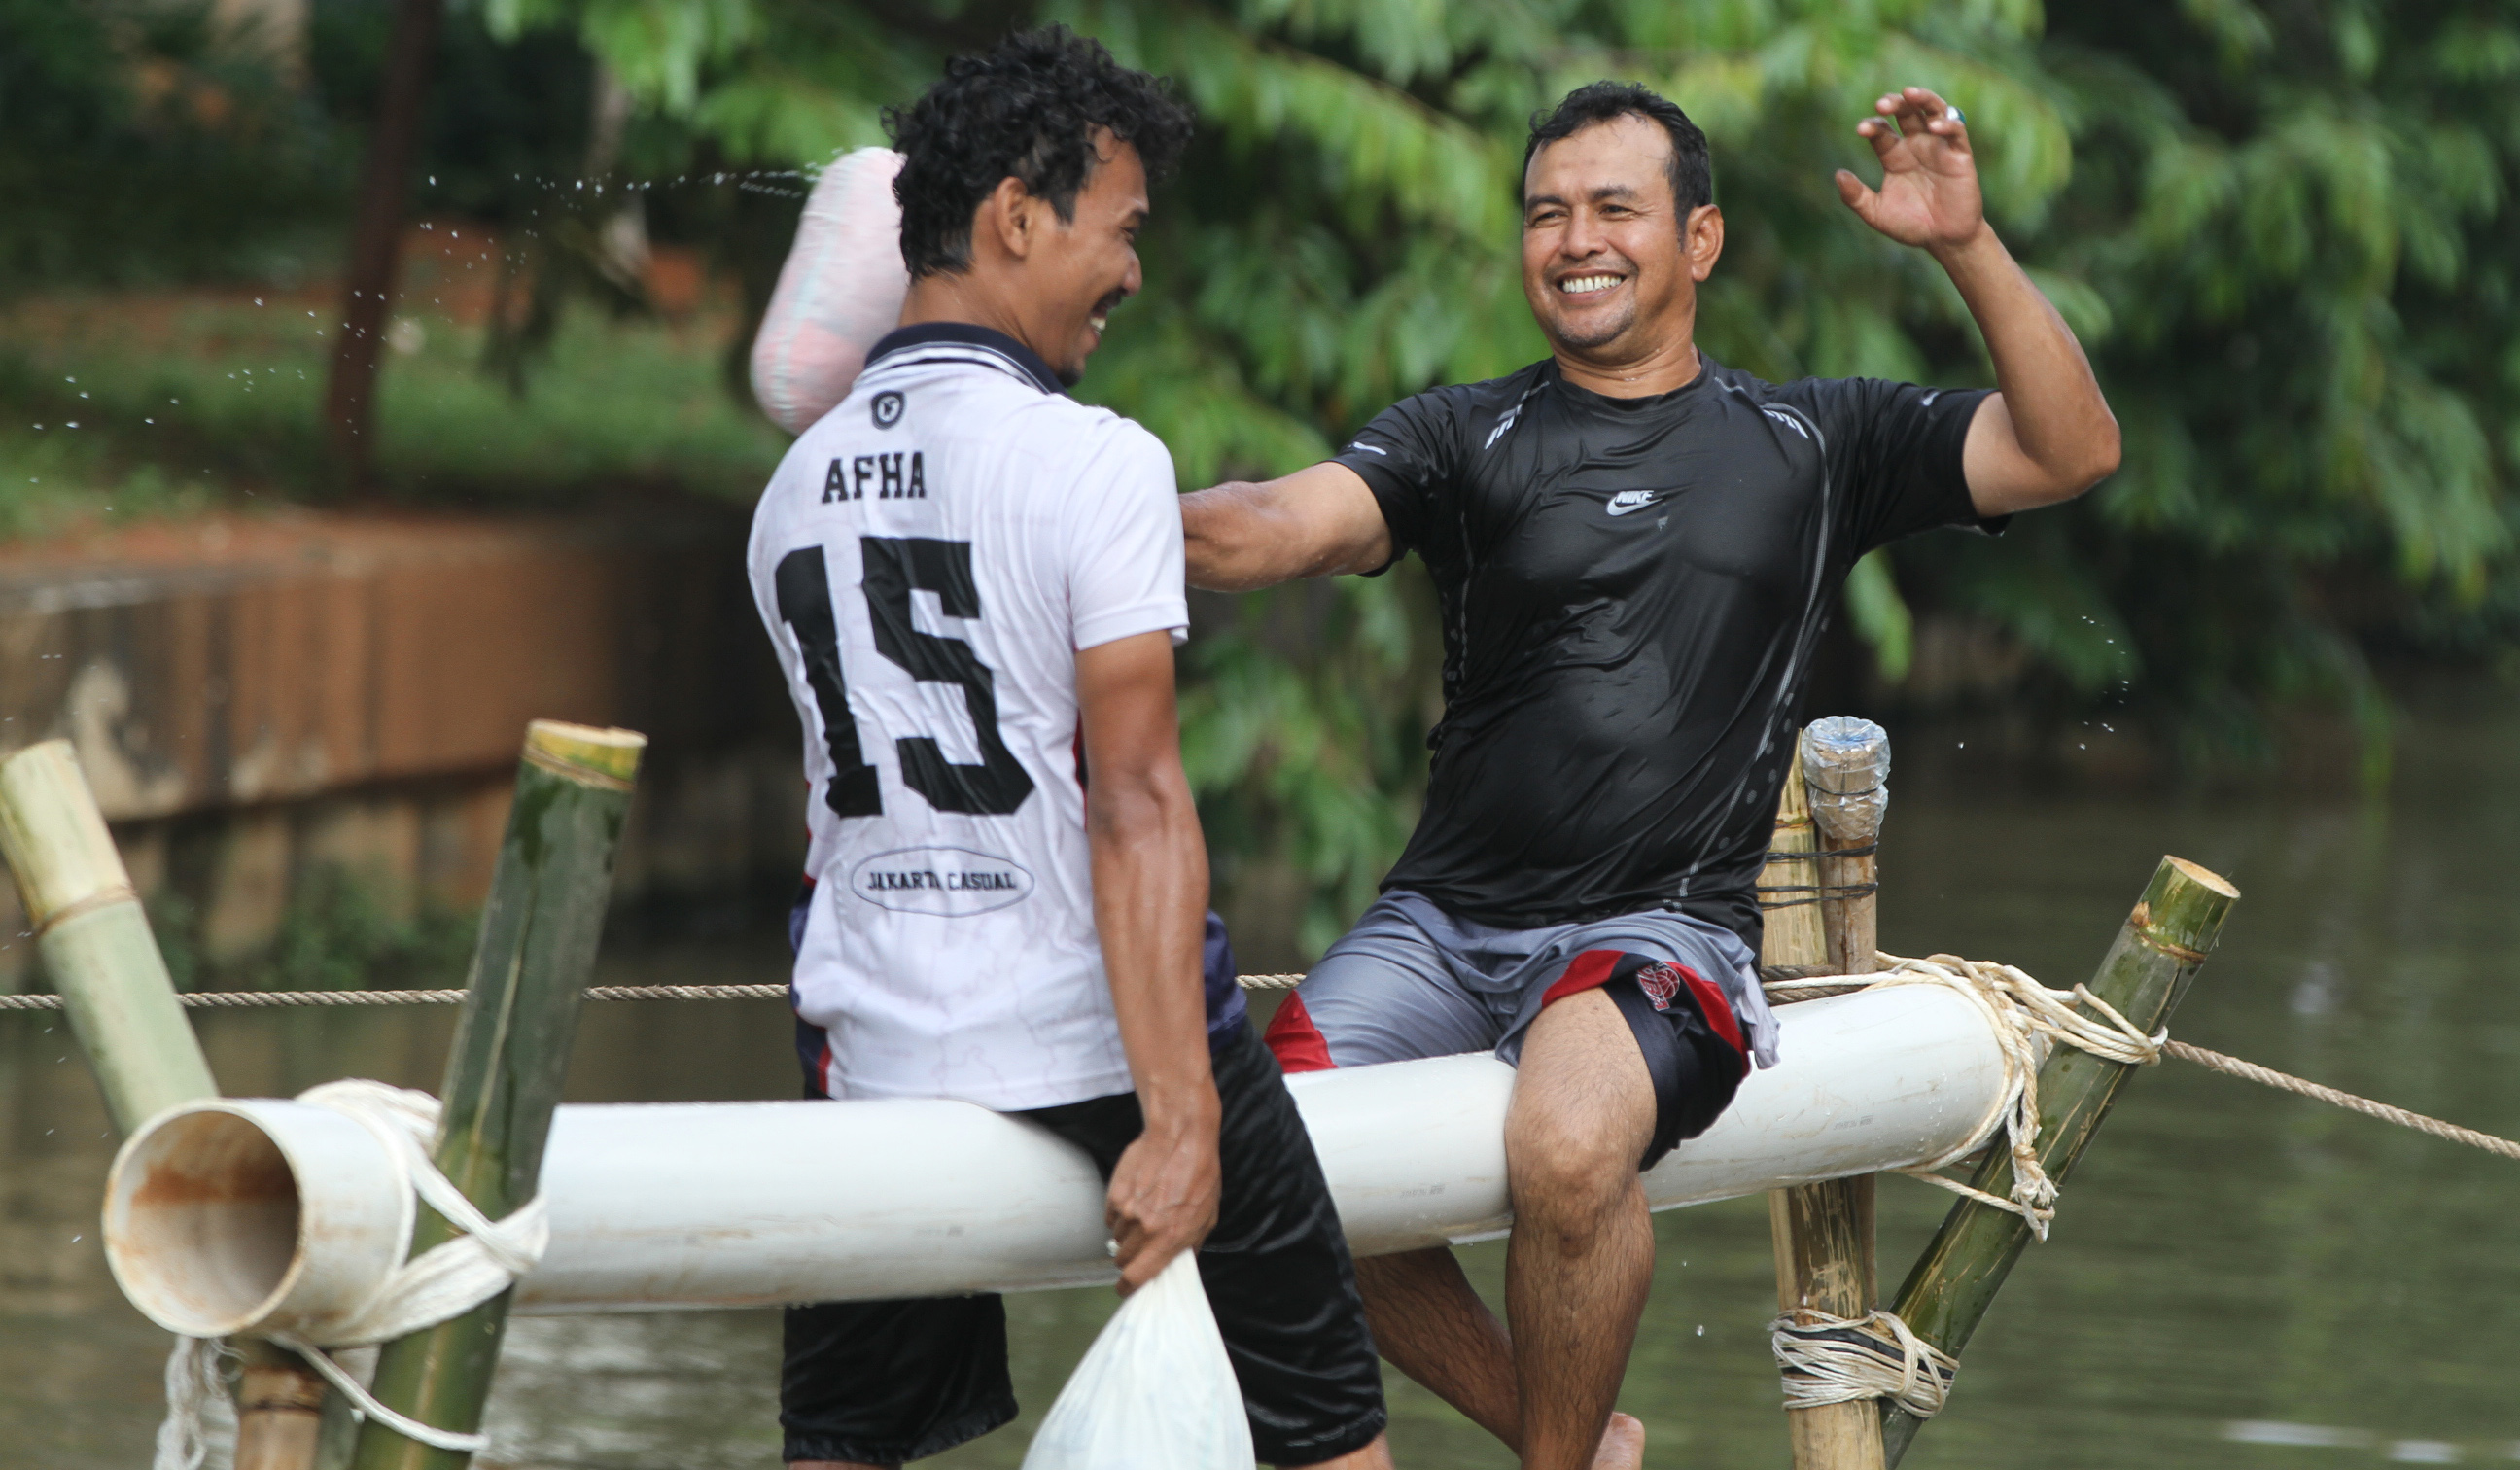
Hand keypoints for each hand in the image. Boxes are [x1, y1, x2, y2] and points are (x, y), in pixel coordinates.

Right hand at [1104, 1116, 1219, 1294]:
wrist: (1181, 1138)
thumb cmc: (1200, 1175)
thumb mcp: (1207, 1217)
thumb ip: (1190, 1245)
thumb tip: (1178, 1263)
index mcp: (1170, 1239)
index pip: (1137, 1277)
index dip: (1127, 1288)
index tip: (1125, 1288)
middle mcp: (1145, 1229)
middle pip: (1123, 1259)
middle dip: (1129, 1259)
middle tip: (1138, 1248)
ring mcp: (1127, 1211)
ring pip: (1116, 1237)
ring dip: (1126, 1234)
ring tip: (1143, 1214)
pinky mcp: (1115, 1194)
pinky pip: (1110, 1215)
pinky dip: (1119, 1214)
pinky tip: (1135, 1199)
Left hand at [1834, 85, 1985, 254]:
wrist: (1944, 240)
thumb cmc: (1910, 225)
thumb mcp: (1877, 213)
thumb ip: (1856, 197)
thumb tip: (1838, 175)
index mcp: (1894, 155)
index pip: (1881, 130)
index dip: (1872, 126)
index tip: (1862, 129)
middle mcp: (1916, 145)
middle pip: (1906, 112)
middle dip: (1894, 103)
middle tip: (1882, 104)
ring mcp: (1938, 147)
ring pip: (1933, 111)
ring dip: (1922, 98)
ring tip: (1909, 93)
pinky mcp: (1960, 154)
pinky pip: (1957, 130)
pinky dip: (1947, 123)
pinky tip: (1934, 126)